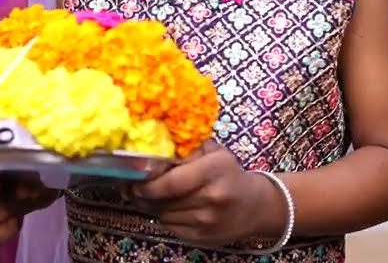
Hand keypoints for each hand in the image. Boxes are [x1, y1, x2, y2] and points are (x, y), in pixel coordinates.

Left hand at [131, 142, 282, 247]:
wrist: (256, 206)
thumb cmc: (229, 173)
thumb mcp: (213, 152)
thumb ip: (185, 151)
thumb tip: (149, 154)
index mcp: (214, 170)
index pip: (170, 182)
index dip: (146, 184)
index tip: (134, 180)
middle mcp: (212, 197)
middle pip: (162, 201)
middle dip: (142, 196)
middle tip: (131, 189)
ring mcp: (208, 221)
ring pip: (163, 215)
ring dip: (151, 207)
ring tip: (148, 197)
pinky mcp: (203, 238)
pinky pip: (171, 228)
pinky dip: (164, 218)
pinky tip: (166, 208)